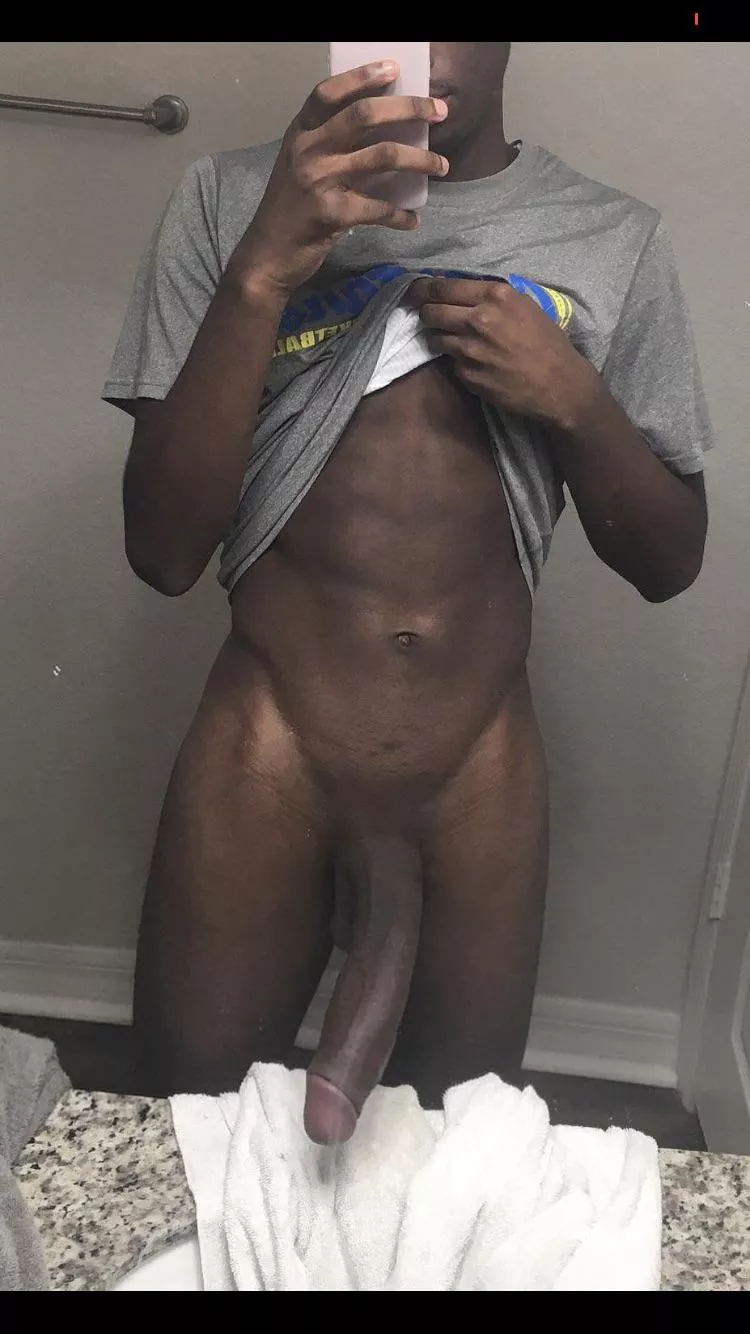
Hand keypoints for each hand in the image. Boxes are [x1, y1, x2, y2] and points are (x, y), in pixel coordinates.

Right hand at [232, 63, 449, 299]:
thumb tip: (383, 131)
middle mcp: (308, 149)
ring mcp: (318, 180)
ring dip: (420, 160)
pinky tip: (413, 220)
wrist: (267, 256)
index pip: (330, 92)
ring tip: (442, 165)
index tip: (394, 68)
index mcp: (300, 133)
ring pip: (382, 156)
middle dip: (409, 108)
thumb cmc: (290, 210)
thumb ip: (328, 145)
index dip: (362, 76)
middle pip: (364, 115)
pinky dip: (401, 216)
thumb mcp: (300, 167)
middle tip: (440, 111)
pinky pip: (378, 208)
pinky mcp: (331, 213)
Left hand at [408, 277, 598, 429]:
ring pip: (435, 338)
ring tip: (454, 340)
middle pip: (431, 311)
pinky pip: (451, 363)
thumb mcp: (524, 306)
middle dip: (426, 313)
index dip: (424, 289)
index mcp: (496, 295)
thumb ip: (492, 297)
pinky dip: (457, 361)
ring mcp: (470, 349)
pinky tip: (475, 363)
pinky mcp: (467, 374)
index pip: (444, 287)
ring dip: (439, 338)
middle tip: (427, 315)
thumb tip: (460, 292)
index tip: (416, 291)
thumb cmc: (547, 342)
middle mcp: (479, 318)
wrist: (558, 384)